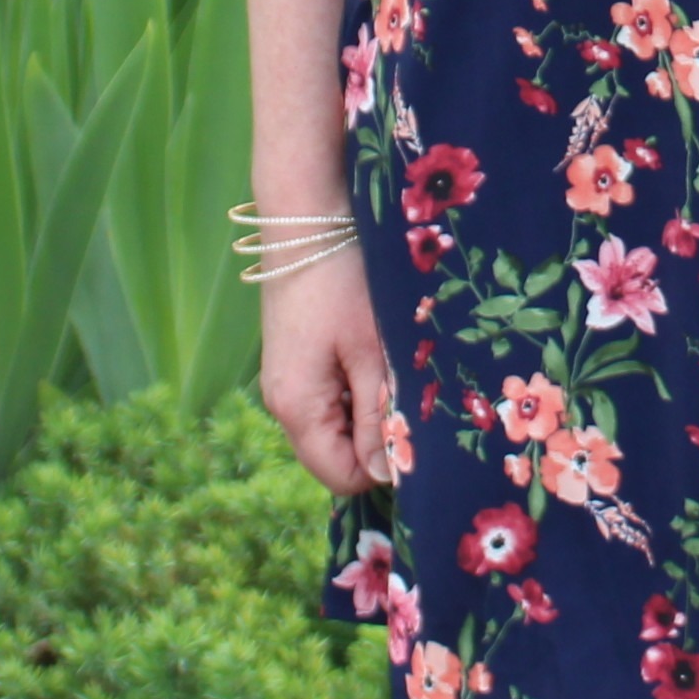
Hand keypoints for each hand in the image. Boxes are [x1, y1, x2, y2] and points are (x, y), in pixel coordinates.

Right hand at [260, 244, 398, 495]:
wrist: (306, 221)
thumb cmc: (343, 282)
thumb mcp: (371, 352)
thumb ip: (377, 417)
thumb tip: (387, 475)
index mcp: (297, 409)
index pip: (343, 476)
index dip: (384, 466)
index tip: (417, 430)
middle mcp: (281, 405)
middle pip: (337, 454)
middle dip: (377, 435)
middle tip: (407, 390)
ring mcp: (285, 384)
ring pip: (336, 426)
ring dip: (369, 407)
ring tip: (390, 364)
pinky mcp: (293, 363)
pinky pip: (329, 399)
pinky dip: (356, 387)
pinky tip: (372, 352)